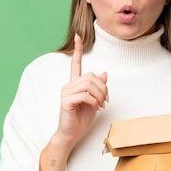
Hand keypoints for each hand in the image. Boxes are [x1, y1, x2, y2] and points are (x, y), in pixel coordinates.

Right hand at [55, 33, 108, 148]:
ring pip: (89, 85)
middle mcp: (69, 85)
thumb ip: (98, 87)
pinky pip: (84, 95)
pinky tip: (95, 107)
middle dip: (102, 88)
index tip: (78, 36)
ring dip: (99, 95)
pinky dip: (94, 101)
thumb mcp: (94, 101)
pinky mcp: (66, 101)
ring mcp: (66, 92)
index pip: (76, 63)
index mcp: (75, 84)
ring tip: (100, 104)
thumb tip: (104, 74)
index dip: (78, 50)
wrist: (71, 133)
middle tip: (105, 100)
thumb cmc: (81, 118)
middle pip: (90, 76)